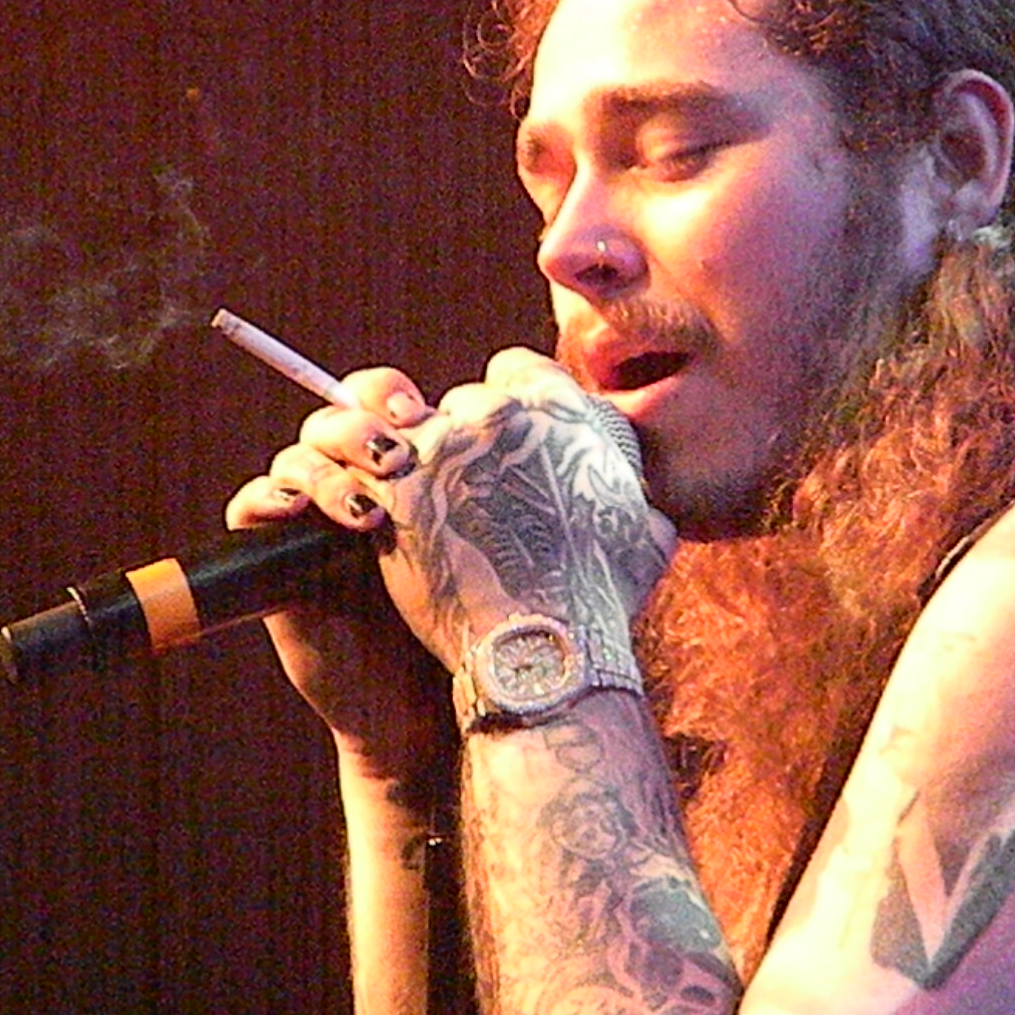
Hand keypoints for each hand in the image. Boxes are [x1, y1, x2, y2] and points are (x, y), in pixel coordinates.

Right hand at [224, 367, 448, 777]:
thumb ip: (484, 483)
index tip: (420, 415)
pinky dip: (265, 497)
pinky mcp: (276, 558)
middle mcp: (353, 485)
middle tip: (393, 459)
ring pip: (295, 459)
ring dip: (323, 471)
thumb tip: (520, 417)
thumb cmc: (466, 620)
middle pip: (332, 420)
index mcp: (400, 469)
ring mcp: (312, 520)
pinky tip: (294, 509)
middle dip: (357, 427)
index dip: (387, 395)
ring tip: (364, 513)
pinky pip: (249, 508)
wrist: (424, 700)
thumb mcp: (482, 543)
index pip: (377, 400)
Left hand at [372, 348, 676, 673]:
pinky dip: (369, 486)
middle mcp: (500, 414)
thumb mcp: (648, 537)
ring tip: (424, 502)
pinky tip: (376, 513)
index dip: (508, 399)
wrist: (545, 644)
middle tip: (469, 485)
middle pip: (465, 400)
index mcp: (560, 412)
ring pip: (413, 429)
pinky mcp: (398, 488)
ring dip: (416, 461)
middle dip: (464, 438)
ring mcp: (444, 447)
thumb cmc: (598, 597)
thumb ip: (639, 503)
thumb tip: (646, 510)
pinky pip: (366, 465)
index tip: (503, 436)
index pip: (516, 369)